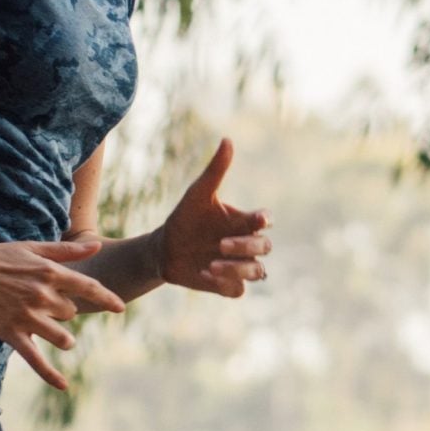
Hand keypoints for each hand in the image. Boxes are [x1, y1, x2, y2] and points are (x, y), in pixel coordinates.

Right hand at [0, 236, 127, 390]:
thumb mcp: (31, 248)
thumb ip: (66, 251)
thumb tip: (96, 246)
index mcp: (49, 272)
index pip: (88, 287)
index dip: (107, 299)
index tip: (120, 308)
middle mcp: (42, 295)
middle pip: (71, 314)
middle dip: (62, 313)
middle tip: (42, 305)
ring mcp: (27, 316)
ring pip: (62, 338)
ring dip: (62, 338)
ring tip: (53, 334)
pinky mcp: (11, 333)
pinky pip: (36, 360)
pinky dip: (51, 375)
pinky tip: (64, 386)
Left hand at [158, 138, 269, 297]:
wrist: (165, 247)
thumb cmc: (186, 216)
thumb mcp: (198, 193)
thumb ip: (216, 170)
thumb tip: (227, 140)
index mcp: (243, 222)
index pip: (265, 221)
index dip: (263, 221)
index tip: (256, 220)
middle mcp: (245, 244)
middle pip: (264, 248)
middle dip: (246, 247)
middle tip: (222, 244)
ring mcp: (238, 266)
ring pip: (257, 272)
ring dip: (239, 269)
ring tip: (212, 264)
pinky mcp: (226, 285)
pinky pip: (237, 290)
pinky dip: (226, 284)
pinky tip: (206, 275)